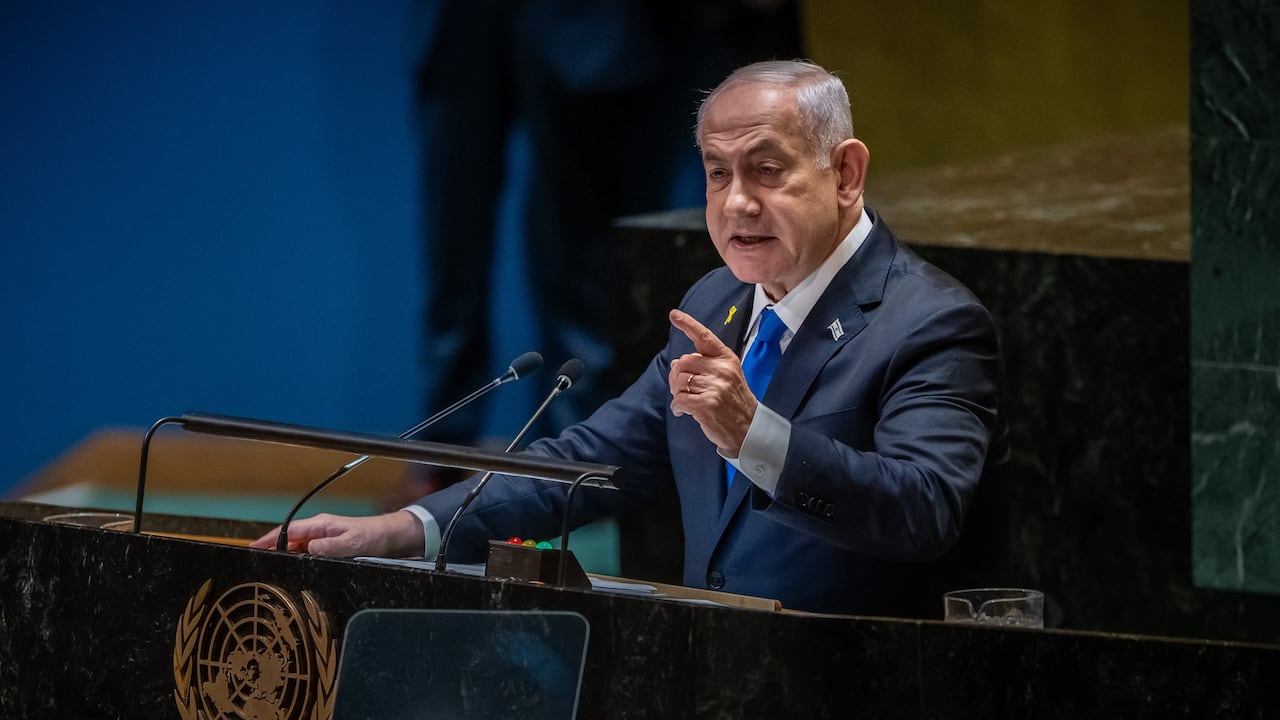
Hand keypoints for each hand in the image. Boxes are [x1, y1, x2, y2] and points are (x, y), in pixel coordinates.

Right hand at [249, 510, 423, 557]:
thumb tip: (308, 549)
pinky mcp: (327, 548)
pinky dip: (298, 562)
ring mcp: (321, 540)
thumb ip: (329, 547)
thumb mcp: (351, 543)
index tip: (253, 548)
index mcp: (319, 525)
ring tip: (270, 572)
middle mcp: (317, 531)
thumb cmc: (371, 536)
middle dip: (271, 551)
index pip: (287, 531)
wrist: (388, 537)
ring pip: (296, 549)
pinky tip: (293, 572)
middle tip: (256, 566)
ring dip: (284, 558)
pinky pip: (306, 555)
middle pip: (287, 541)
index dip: (268, 540)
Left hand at [667, 308, 757, 455]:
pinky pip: (679, 400)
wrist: (749, 429)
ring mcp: (715, 387)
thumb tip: (677, 363)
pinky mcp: (706, 405)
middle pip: (682, 362)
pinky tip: (684, 412)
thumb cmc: (734, 402)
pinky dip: (677, 407)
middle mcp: (721, 370)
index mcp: (726, 359)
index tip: (674, 314)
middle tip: (682, 389)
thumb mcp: (728, 375)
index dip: (688, 324)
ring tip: (686, 401)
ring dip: (677, 393)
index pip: (704, 337)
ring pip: (679, 382)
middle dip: (677, 376)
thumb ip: (705, 365)